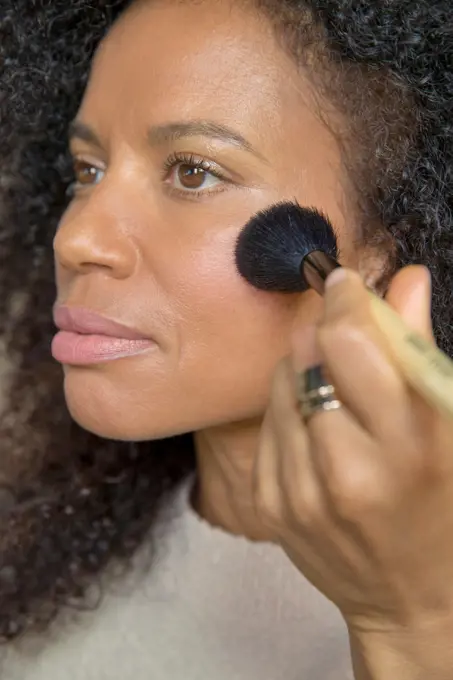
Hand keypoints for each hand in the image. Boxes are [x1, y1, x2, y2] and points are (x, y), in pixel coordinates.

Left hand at [254, 265, 452, 644]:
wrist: (409, 600)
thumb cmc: (442, 507)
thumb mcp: (448, 430)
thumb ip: (420, 350)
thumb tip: (407, 278)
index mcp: (408, 447)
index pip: (352, 343)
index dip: (345, 299)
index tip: (345, 283)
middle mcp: (348, 470)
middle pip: (309, 356)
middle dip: (324, 329)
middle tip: (341, 329)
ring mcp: (301, 490)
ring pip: (282, 381)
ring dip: (304, 366)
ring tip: (333, 385)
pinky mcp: (269, 503)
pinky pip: (268, 421)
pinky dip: (287, 405)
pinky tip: (314, 422)